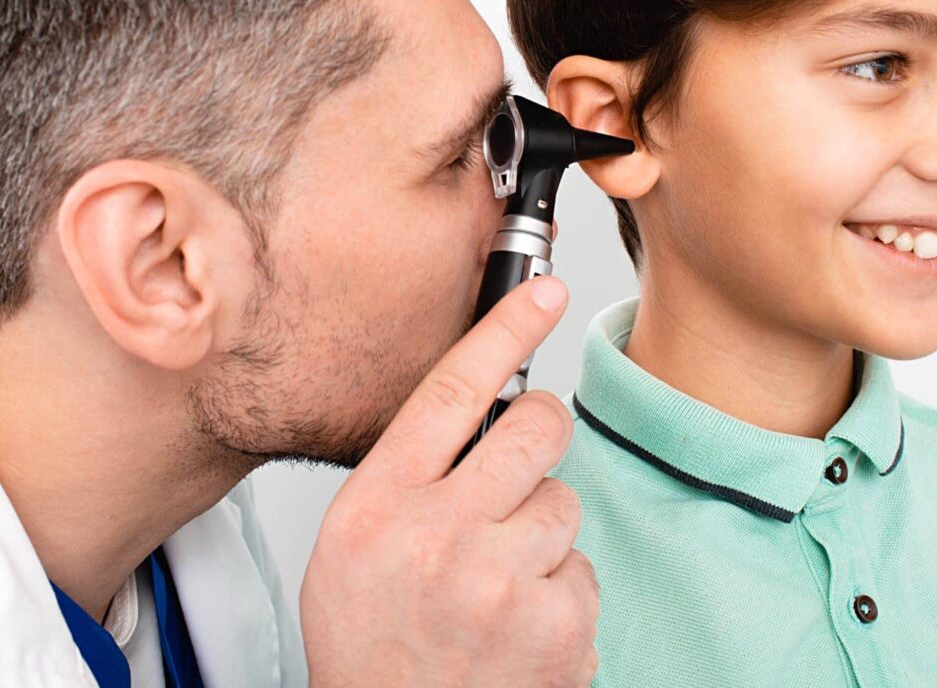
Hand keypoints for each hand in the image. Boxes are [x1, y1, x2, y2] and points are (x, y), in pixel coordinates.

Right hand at [300, 276, 598, 686]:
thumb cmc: (371, 644)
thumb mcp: (352, 543)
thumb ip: (408, 474)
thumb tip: (480, 408)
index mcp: (381, 505)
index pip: (454, 390)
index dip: (505, 329)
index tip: (543, 292)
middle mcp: (440, 536)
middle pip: (536, 427)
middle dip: (540, 433)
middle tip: (519, 468)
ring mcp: (503, 582)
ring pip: (565, 501)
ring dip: (542, 531)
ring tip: (497, 579)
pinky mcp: (556, 625)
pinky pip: (584, 568)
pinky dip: (559, 591)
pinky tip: (518, 623)